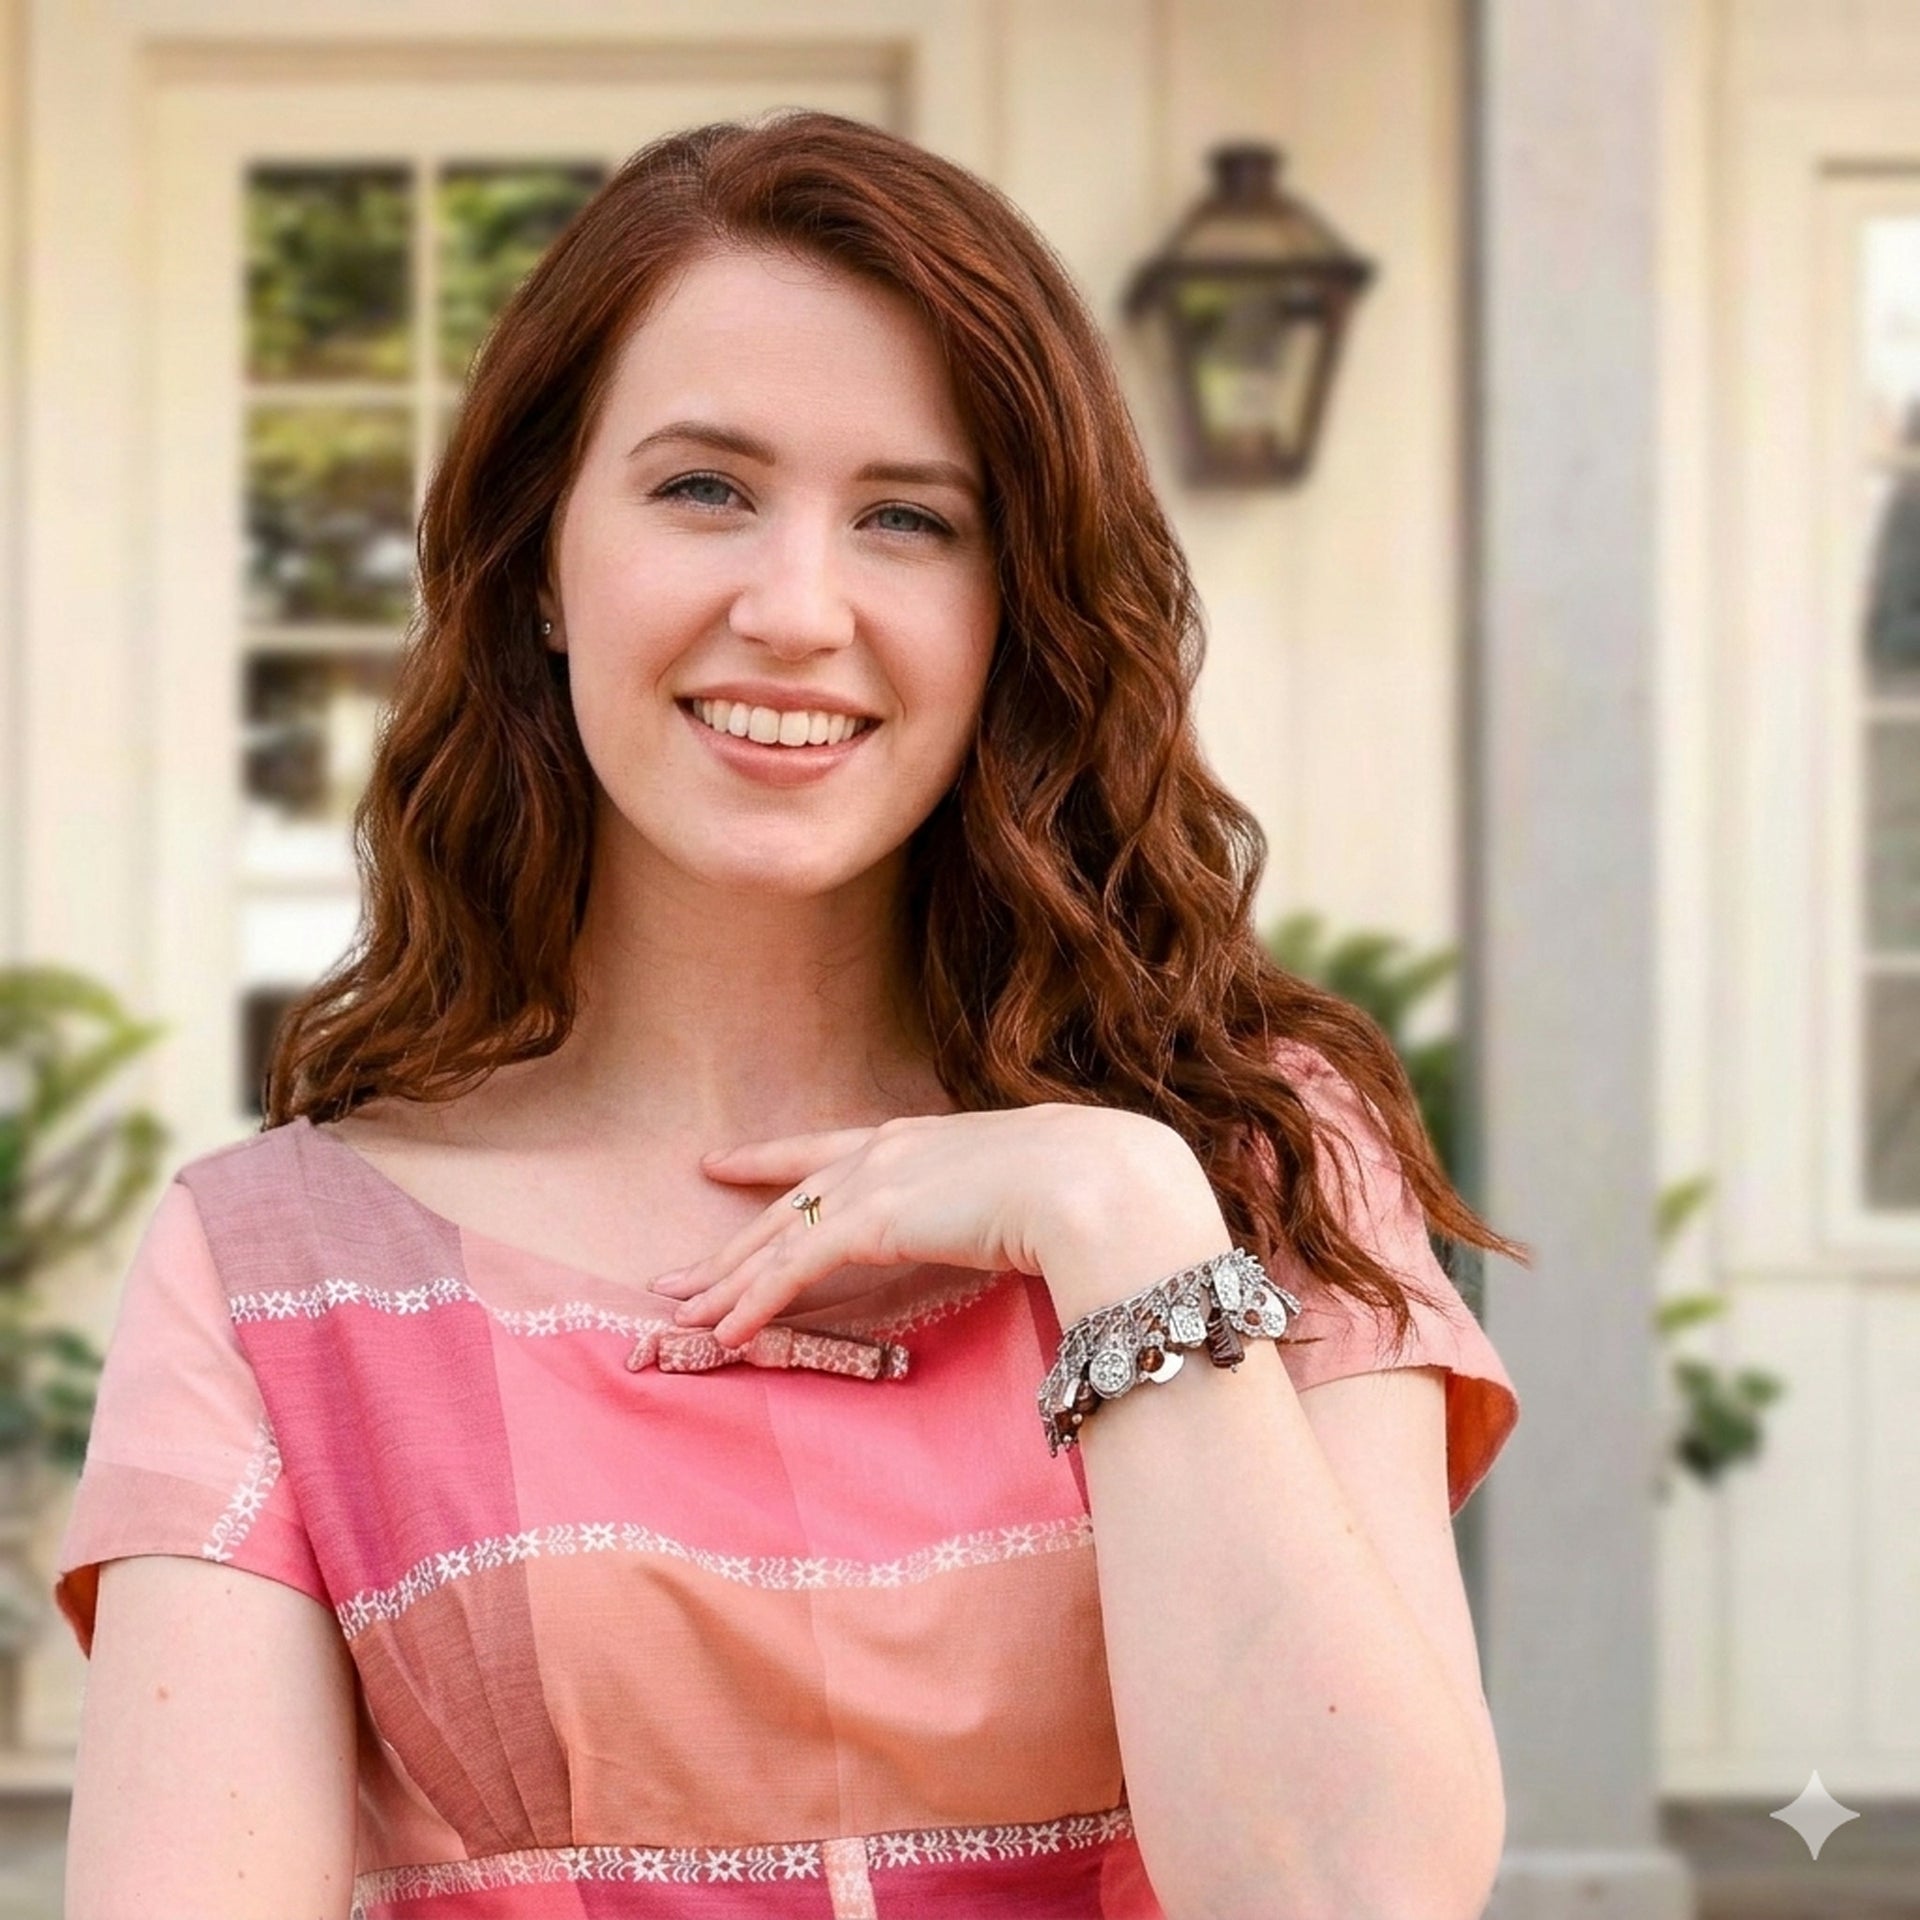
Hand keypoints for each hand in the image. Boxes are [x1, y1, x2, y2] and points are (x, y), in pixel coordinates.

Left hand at [646, 1103, 1214, 1348]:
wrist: (1099, 1181)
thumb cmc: (1092, 1184)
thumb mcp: (1032, 1185)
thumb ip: (1002, 1205)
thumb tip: (1019, 1231)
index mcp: (922, 1136)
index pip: (826, 1151)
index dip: (769, 1160)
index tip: (721, 1163)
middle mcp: (887, 1150)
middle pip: (787, 1203)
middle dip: (731, 1243)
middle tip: (679, 1275)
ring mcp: (876, 1183)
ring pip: (779, 1237)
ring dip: (729, 1280)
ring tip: (683, 1313)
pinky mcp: (873, 1222)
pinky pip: (796, 1268)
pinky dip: (757, 1301)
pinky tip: (727, 1331)